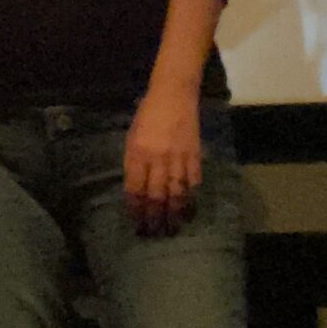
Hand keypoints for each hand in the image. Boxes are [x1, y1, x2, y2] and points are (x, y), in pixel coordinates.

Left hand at [123, 89, 202, 236]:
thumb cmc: (148, 115)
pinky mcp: (194, 154)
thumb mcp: (132, 137)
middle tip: (154, 233)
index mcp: (137, 153)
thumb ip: (134, 163)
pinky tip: (189, 209)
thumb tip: (136, 189)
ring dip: (174, 212)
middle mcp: (157, 157)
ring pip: (176, 192)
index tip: (136, 223)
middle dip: (154, 217)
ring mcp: (178, 157)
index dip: (136, 208)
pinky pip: (193, 180)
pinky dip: (191, 196)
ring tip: (173, 228)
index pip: (135, 188)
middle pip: (156, 195)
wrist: (173, 94)